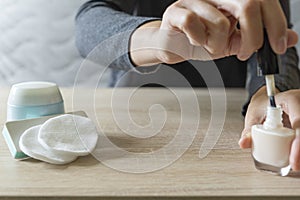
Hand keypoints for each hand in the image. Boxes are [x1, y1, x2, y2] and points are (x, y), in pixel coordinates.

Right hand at [130, 0, 297, 65]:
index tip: (278, 45)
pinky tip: (195, 42)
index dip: (276, 23)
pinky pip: (194, 24)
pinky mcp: (176, 11)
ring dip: (218, 45)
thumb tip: (289, 38)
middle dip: (252, 36)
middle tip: (246, 52)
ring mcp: (195, 0)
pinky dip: (198, 40)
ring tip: (210, 46)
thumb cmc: (199, 40)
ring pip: (220, 22)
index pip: (262, 0)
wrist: (171, 45)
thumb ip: (257, 38)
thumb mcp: (233, 41)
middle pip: (247, 5)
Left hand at [239, 87, 299, 170]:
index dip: (298, 144)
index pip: (299, 122)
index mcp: (292, 100)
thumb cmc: (262, 105)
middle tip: (294, 165)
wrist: (268, 100)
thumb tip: (244, 143)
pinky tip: (295, 158)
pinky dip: (298, 148)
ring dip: (299, 151)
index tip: (293, 160)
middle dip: (299, 151)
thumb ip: (249, 130)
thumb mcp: (253, 115)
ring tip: (294, 163)